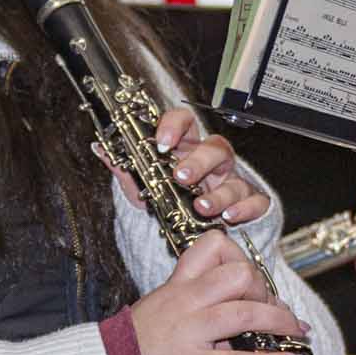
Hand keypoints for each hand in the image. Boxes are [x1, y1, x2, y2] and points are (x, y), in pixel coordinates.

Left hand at [109, 108, 269, 226]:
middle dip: (198, 161)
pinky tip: (230, 217)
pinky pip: (255, 200)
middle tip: (181, 177)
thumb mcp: (142, 186)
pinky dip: (244, 208)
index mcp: (185, 149)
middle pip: (214, 147)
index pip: (185, 122)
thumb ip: (125, 168)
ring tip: (202, 207)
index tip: (162, 142)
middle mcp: (210, 161)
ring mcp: (231, 181)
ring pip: (234, 177)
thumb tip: (101, 150)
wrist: (188, 232)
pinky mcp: (248, 202)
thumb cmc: (169, 200)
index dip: (175, 126)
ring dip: (219, 193)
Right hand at [128, 232, 305, 354]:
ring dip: (278, 322)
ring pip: (243, 314)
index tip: (253, 279)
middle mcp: (184, 302)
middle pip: (238, 276)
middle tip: (273, 309)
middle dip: (265, 290)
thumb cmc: (135, 343)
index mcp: (178, 285)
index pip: (214, 246)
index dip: (242, 257)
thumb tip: (240, 305)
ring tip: (295, 332)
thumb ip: (197, 301)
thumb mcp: (161, 307)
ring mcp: (188, 332)